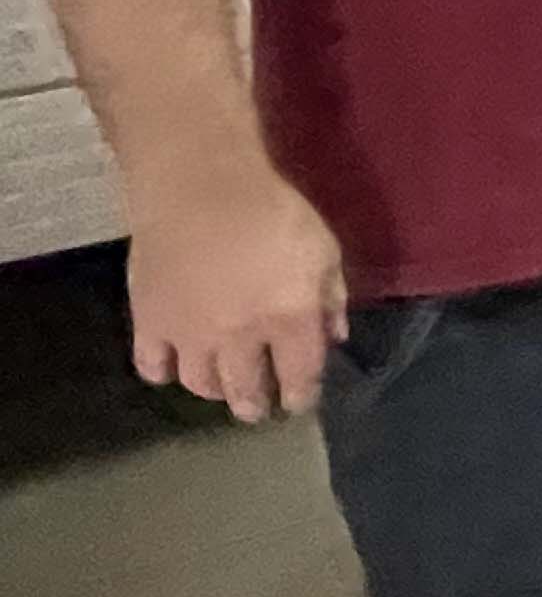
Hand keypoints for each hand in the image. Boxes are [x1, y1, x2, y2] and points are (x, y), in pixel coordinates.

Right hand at [131, 172, 348, 421]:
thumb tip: (336, 338)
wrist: (201, 186)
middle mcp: (240, 337)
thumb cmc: (273, 210)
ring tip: (219, 389)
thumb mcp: (324, 249)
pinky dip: (163, 371)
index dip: (301, 396)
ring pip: (200, 383)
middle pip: (246, 389)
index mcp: (289, 319)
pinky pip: (152, 364)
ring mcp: (190, 333)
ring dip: (213, 391)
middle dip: (255, 405)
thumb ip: (332, 298)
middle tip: (257, 410)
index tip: (299, 403)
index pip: (299, 376)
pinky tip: (172, 365)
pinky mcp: (149, 321)